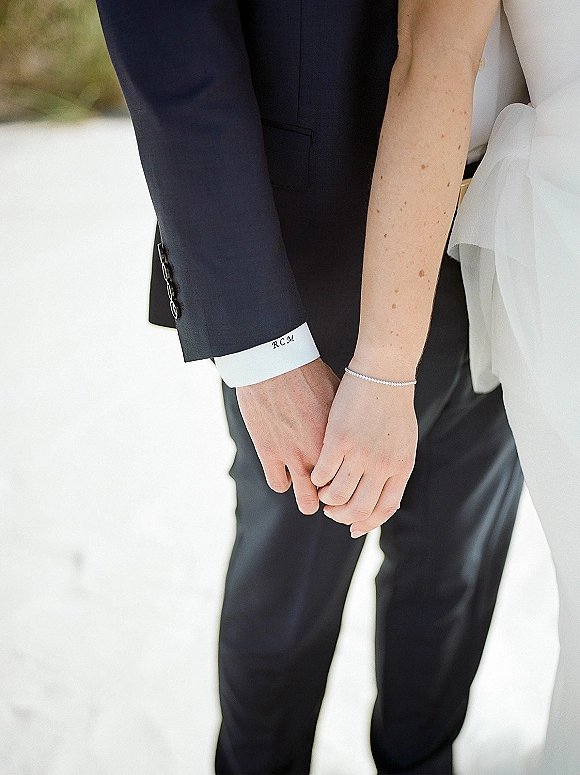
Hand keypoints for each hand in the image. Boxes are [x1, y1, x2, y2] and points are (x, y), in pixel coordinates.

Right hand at [236, 358, 339, 513]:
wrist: (274, 362)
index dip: (354, 482)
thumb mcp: (338, 396)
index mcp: (339, 438)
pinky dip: (282, 481)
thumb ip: (345, 423)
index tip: (351, 481)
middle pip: (335, 496)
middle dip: (335, 500)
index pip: (354, 476)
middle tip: (331, 496)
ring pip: (306, 500)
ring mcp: (292, 455)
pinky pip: (278, 484)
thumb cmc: (309, 372)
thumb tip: (355, 432)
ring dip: (308, 499)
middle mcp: (319, 451)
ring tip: (309, 497)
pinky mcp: (268, 453)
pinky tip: (284, 474)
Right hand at [311, 367, 417, 536]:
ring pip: (336, 494)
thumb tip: (382, 491)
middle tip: (331, 511)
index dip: (366, 523)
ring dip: (325, 498)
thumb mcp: (403, 440)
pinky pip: (322, 472)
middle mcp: (382, 465)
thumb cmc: (393, 404)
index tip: (352, 527)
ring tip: (321, 492)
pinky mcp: (338, 440)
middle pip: (358, 508)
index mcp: (400, 467)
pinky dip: (315, 478)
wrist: (383, 373)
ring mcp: (360, 454)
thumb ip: (393, 466)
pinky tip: (314, 473)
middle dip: (341, 515)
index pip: (383, 509)